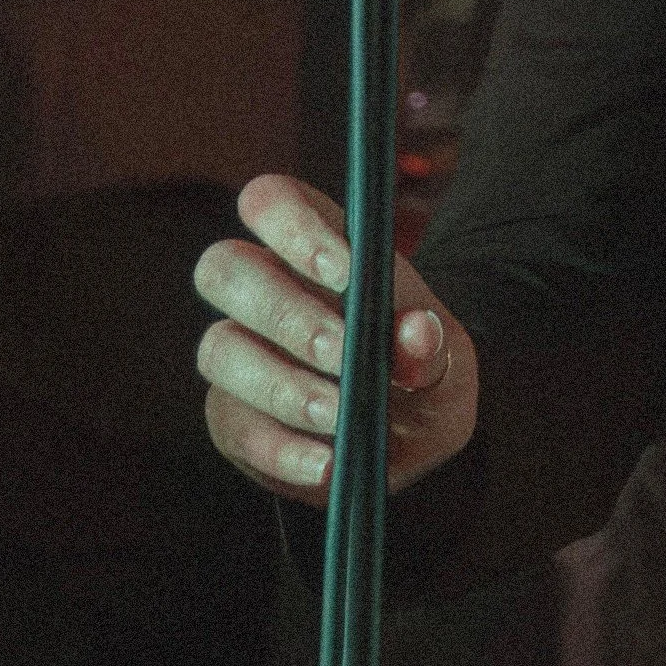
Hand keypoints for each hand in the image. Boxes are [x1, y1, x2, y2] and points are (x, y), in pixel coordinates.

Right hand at [193, 172, 477, 505]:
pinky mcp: (231, 416)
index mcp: (318, 249)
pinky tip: (324, 464)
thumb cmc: (422, 374)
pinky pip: (233, 426)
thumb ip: (433, 346)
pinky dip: (279, 448)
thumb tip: (416, 333)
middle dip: (282, 311)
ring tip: (338, 415)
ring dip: (281, 384)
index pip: (271, 201)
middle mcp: (265, 291)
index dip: (291, 225)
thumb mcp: (447, 361)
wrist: (409, 442)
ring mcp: (239, 353)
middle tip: (341, 353)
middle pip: (224, 268)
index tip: (342, 268)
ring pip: (218, 347)